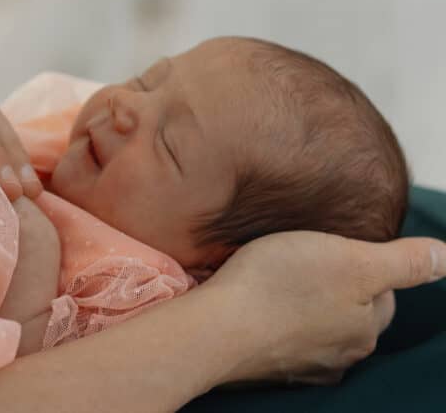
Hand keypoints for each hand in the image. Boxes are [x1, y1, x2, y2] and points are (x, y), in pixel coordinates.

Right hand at [207, 230, 445, 385]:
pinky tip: (256, 308)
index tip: (332, 249)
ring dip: (301, 308)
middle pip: (348, 314)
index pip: (381, 294)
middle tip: (301, 260)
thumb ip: (405, 261)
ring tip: (274, 281)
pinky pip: (280, 342)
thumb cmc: (279, 286)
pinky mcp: (265, 369)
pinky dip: (273, 325)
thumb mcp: (352, 257)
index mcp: (365, 328)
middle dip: (333, 290)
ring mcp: (301, 367)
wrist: (213, 329)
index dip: (361, 264)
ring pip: (314, 329)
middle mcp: (340, 356)